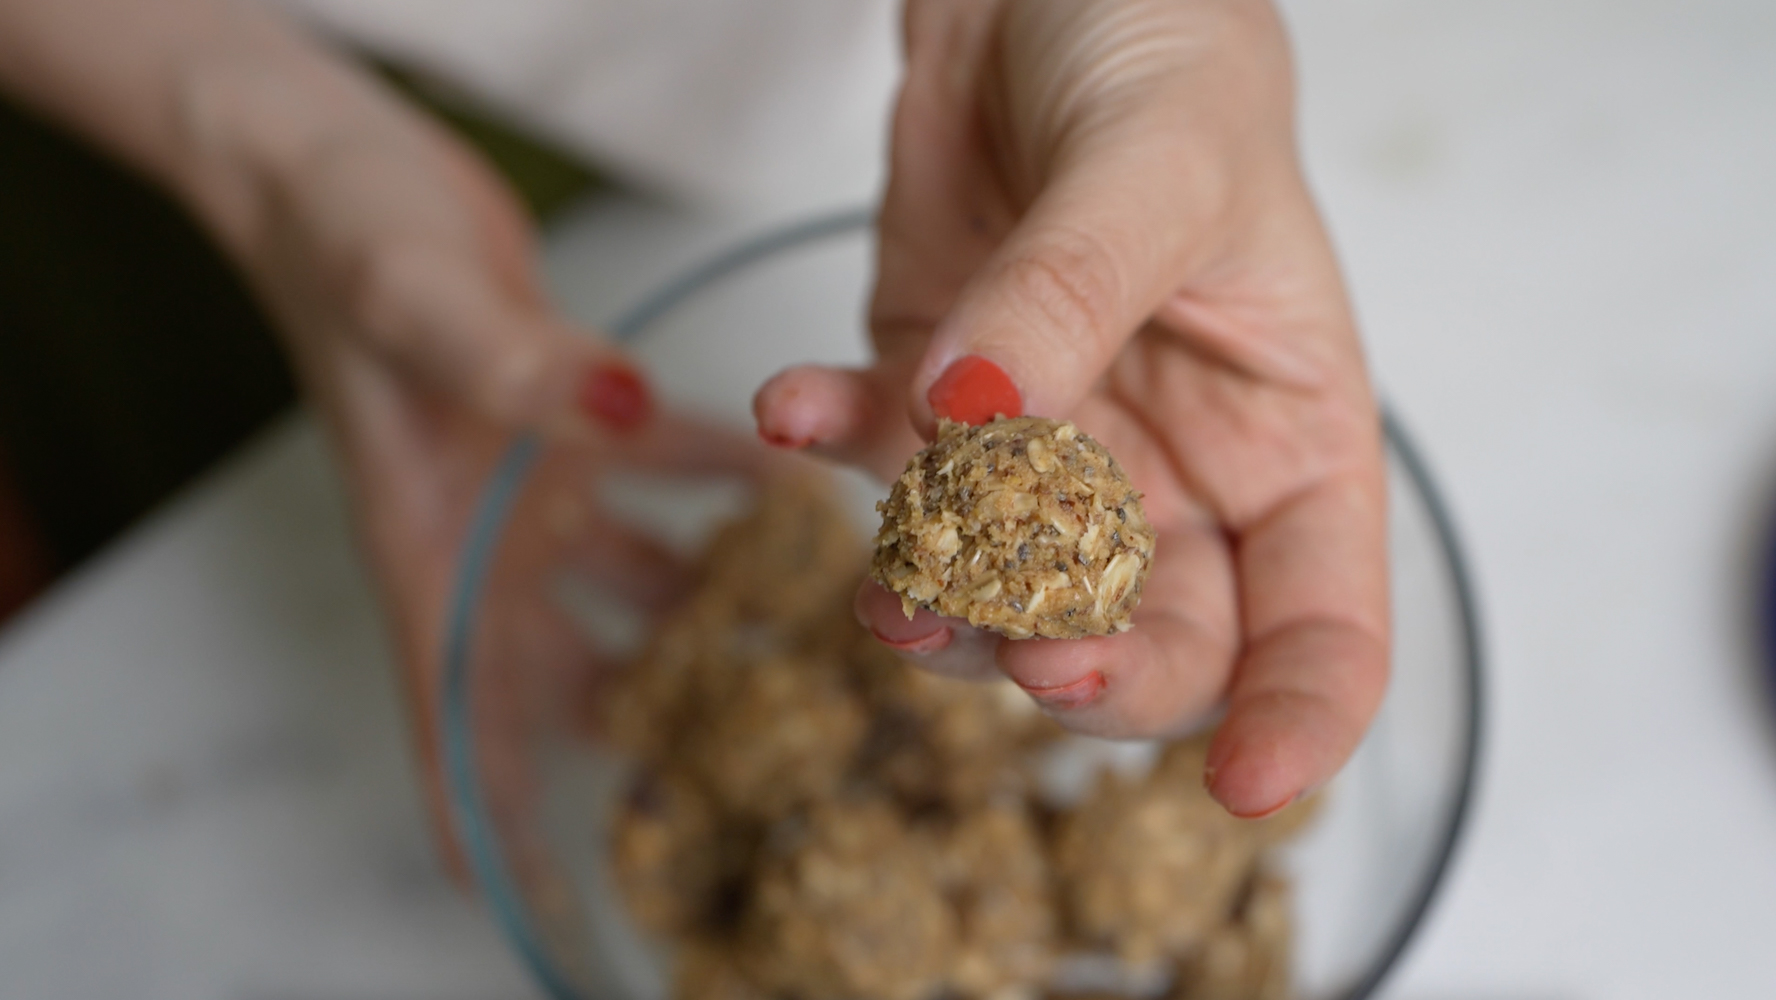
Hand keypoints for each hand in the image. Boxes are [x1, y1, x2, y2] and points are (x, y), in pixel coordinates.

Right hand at [175, 31, 764, 866]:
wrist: (339, 166)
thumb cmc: (343, 241)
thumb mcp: (418, 303)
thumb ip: (512, 366)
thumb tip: (624, 412)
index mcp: (426, 541)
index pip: (449, 700)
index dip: (477, 798)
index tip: (510, 886)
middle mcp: (482, 531)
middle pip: (560, 664)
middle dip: (637, 713)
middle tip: (740, 757)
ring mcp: (527, 480)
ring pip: (632, 574)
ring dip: (705, 599)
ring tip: (801, 630)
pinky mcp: (570, 422)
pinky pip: (664, 470)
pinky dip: (721, 482)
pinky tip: (792, 491)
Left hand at [754, 0, 1387, 817]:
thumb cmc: (1167, 57)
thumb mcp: (1162, 159)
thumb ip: (1078, 291)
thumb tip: (978, 412)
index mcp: (1288, 441)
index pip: (1325, 625)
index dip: (1299, 720)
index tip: (1245, 786)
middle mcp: (1169, 472)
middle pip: (1153, 640)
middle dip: (1092, 671)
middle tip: (1033, 647)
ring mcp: (1041, 448)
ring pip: (996, 592)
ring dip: (939, 608)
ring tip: (891, 588)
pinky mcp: (927, 399)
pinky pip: (875, 462)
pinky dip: (830, 447)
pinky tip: (793, 407)